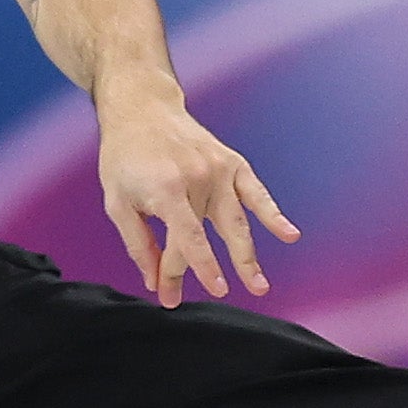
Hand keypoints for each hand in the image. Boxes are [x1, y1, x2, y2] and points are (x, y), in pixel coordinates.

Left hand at [97, 93, 299, 308]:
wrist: (144, 110)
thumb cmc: (125, 159)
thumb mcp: (117, 201)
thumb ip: (137, 243)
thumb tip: (153, 281)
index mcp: (167, 189)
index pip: (186, 238)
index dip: (193, 268)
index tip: (201, 294)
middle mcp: (198, 179)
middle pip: (211, 234)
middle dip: (218, 269)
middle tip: (228, 297)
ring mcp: (219, 170)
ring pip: (237, 220)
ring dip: (248, 255)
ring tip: (259, 285)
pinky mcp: (233, 163)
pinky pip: (256, 193)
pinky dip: (273, 215)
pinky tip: (290, 235)